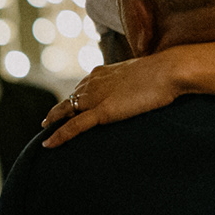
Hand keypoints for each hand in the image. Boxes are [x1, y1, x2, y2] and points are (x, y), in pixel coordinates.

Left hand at [41, 55, 182, 146]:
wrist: (169, 70)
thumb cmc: (164, 72)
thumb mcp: (143, 75)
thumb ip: (134, 83)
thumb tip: (140, 88)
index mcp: (103, 72)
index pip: (81, 87)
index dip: (73, 98)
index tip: (68, 107)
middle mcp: (94, 82)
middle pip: (70, 99)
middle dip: (58, 111)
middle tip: (47, 122)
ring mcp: (97, 96)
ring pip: (66, 111)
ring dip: (53, 122)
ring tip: (45, 132)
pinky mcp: (103, 111)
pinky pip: (75, 126)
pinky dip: (59, 135)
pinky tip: (48, 144)